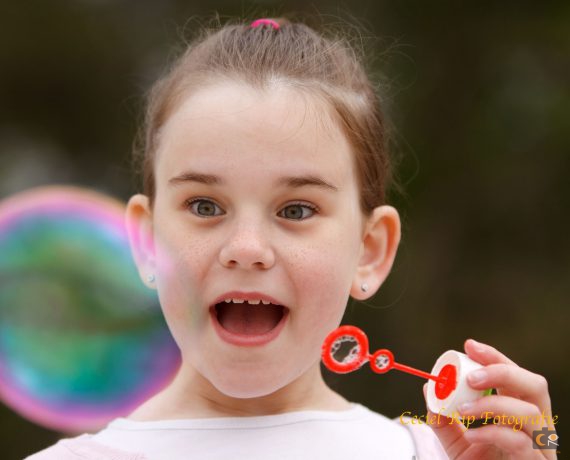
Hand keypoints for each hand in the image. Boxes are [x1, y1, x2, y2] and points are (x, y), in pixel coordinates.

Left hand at [423, 339, 556, 458]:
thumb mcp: (456, 442)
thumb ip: (443, 417)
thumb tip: (429, 388)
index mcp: (521, 413)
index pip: (515, 375)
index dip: (495, 357)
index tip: (469, 346)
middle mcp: (537, 427)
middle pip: (535, 385)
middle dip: (502, 372)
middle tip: (471, 376)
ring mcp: (541, 448)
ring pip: (530, 413)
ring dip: (493, 404)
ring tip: (464, 409)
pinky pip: (520, 443)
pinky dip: (494, 433)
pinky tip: (474, 436)